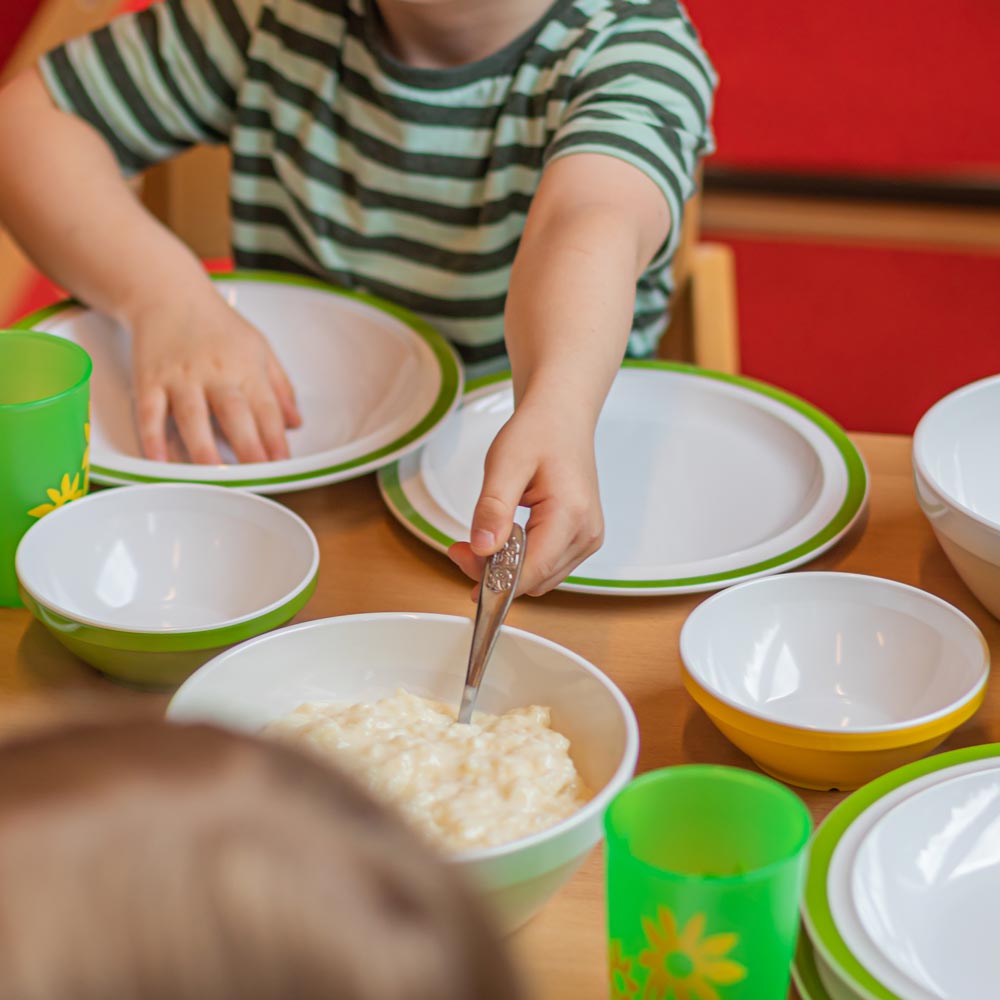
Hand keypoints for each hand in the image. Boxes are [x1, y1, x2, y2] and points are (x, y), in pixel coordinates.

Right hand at [129, 291, 300, 463]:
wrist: (168, 294)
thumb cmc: (217, 325)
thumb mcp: (259, 348)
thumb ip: (280, 387)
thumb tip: (296, 422)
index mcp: (246, 367)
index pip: (266, 408)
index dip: (275, 438)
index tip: (282, 463)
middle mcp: (215, 372)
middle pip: (234, 413)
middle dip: (247, 446)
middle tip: (257, 475)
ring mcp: (180, 377)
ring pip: (192, 416)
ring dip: (203, 448)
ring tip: (214, 477)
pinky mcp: (150, 379)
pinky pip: (150, 411)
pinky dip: (153, 437)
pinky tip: (159, 460)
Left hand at [447, 402, 603, 597]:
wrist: (562, 417)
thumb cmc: (538, 432)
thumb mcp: (504, 463)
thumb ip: (493, 509)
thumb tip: (482, 549)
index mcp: (570, 514)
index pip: (532, 571)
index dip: (494, 579)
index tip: (462, 562)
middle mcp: (586, 533)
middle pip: (535, 580)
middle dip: (495, 573)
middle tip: (462, 547)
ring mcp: (587, 538)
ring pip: (540, 579)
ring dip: (507, 570)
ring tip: (481, 540)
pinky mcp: (581, 539)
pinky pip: (547, 567)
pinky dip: (522, 562)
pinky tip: (504, 539)